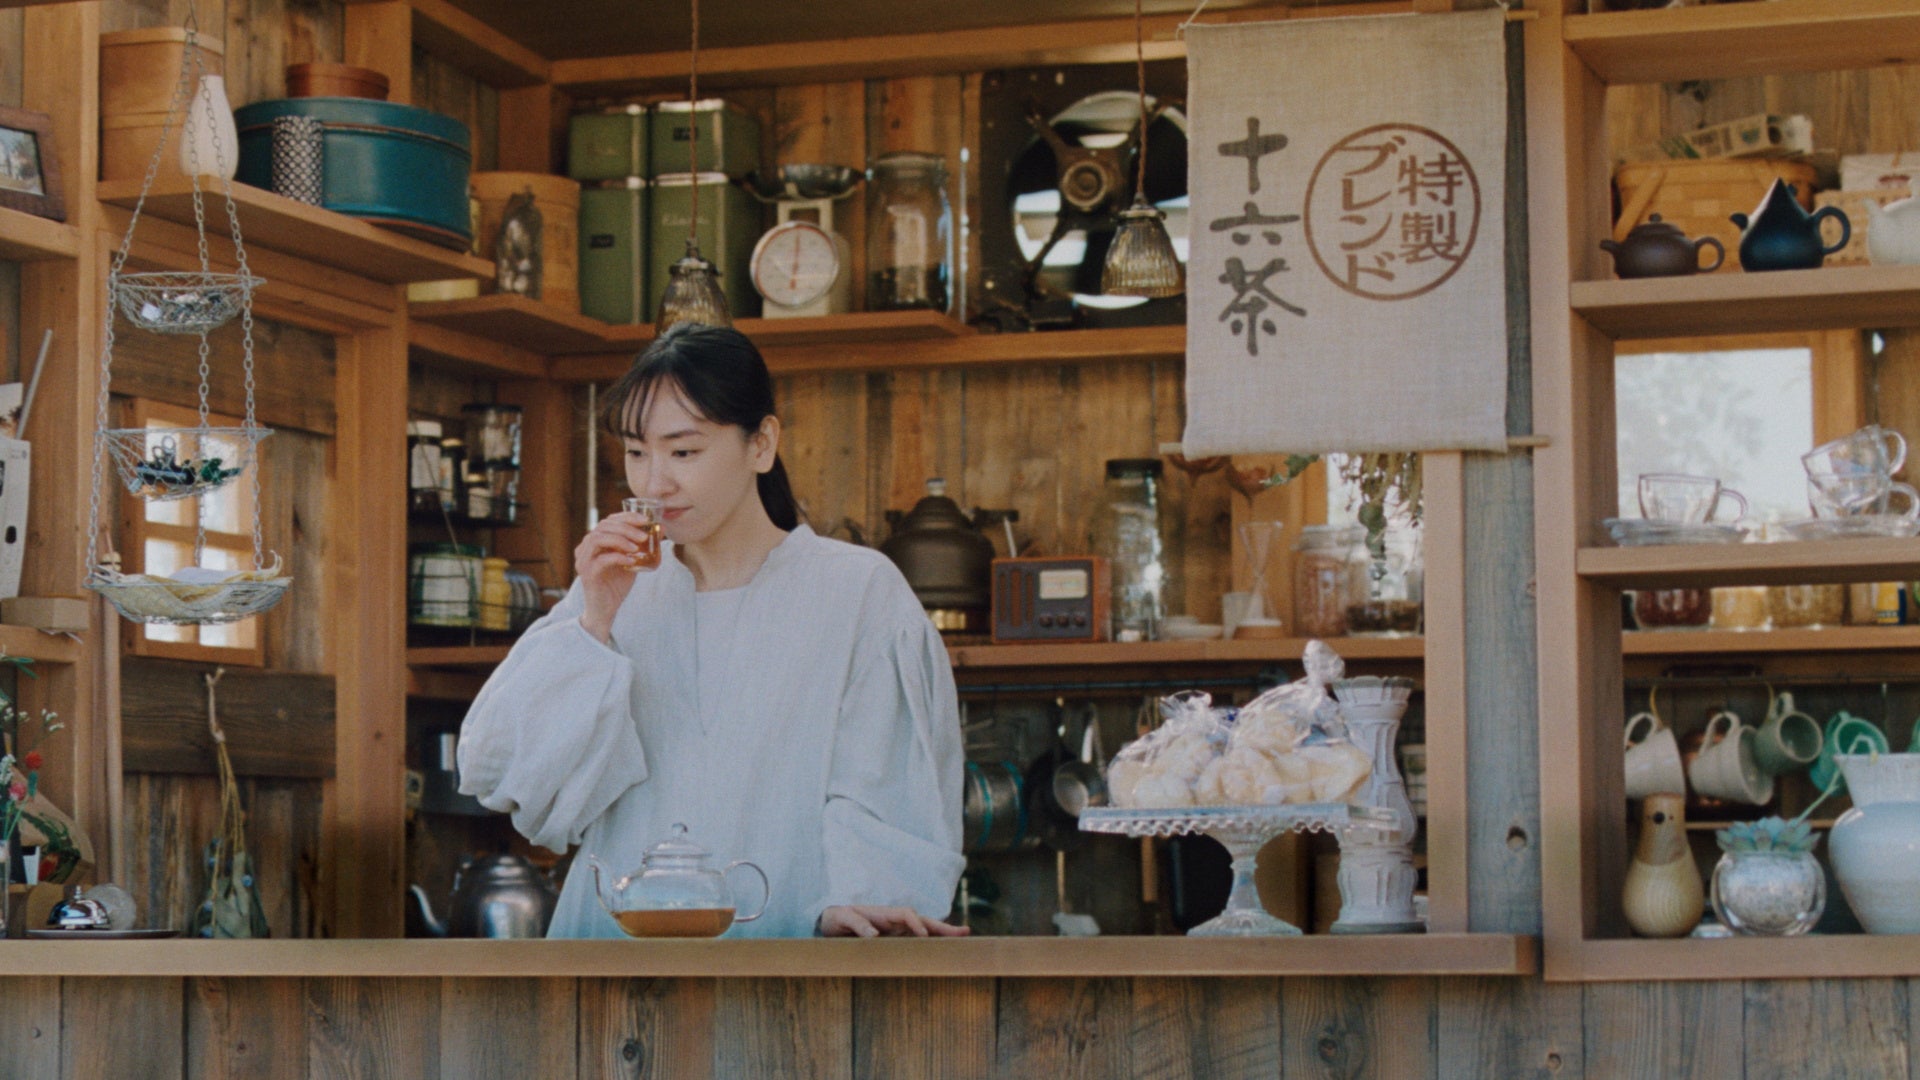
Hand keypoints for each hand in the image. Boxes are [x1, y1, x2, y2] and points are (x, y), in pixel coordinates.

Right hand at [574, 512, 657, 641]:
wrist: (605, 609)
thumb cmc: (617, 584)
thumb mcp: (632, 560)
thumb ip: (641, 546)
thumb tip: (660, 528)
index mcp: (595, 541)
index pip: (608, 520)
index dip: (627, 517)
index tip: (645, 520)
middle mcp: (585, 548)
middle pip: (603, 526)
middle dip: (626, 528)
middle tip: (644, 536)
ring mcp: (583, 560)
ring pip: (598, 538)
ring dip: (620, 540)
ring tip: (637, 547)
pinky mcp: (587, 573)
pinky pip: (601, 559)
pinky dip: (618, 556)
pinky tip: (631, 560)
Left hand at [817, 905, 969, 937]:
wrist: (831, 922)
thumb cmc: (836, 918)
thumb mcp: (841, 918)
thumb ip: (856, 923)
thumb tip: (874, 934)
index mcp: (884, 913)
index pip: (906, 914)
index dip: (916, 923)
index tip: (924, 935)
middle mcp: (895, 920)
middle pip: (924, 921)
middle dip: (943, 927)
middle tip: (965, 932)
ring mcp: (897, 930)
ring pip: (925, 932)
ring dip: (943, 936)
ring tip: (963, 940)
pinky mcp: (896, 941)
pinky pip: (917, 942)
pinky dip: (932, 945)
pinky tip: (944, 952)